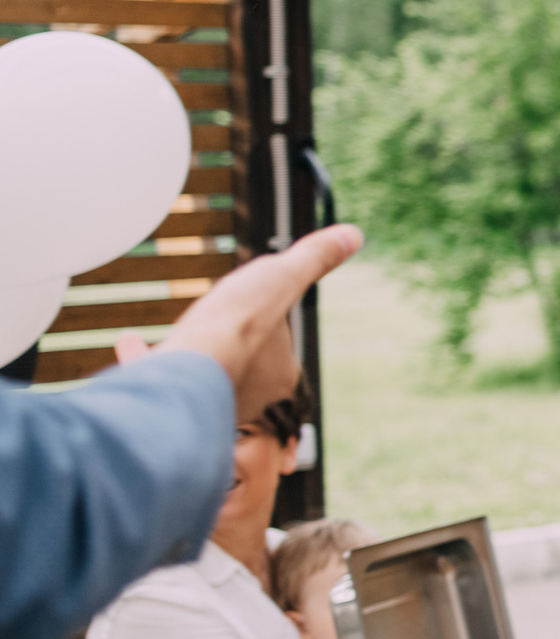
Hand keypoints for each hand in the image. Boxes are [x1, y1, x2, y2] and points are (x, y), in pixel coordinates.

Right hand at [119, 225, 362, 407]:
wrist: (188, 368)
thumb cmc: (240, 326)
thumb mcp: (283, 278)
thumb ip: (314, 259)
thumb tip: (353, 235)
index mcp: (280, 376)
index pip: (279, 353)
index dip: (267, 334)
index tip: (257, 324)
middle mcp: (248, 399)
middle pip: (239, 368)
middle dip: (228, 353)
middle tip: (216, 335)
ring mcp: (205, 404)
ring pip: (198, 381)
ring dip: (189, 361)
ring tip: (178, 346)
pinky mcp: (165, 403)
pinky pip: (156, 381)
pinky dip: (144, 361)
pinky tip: (127, 344)